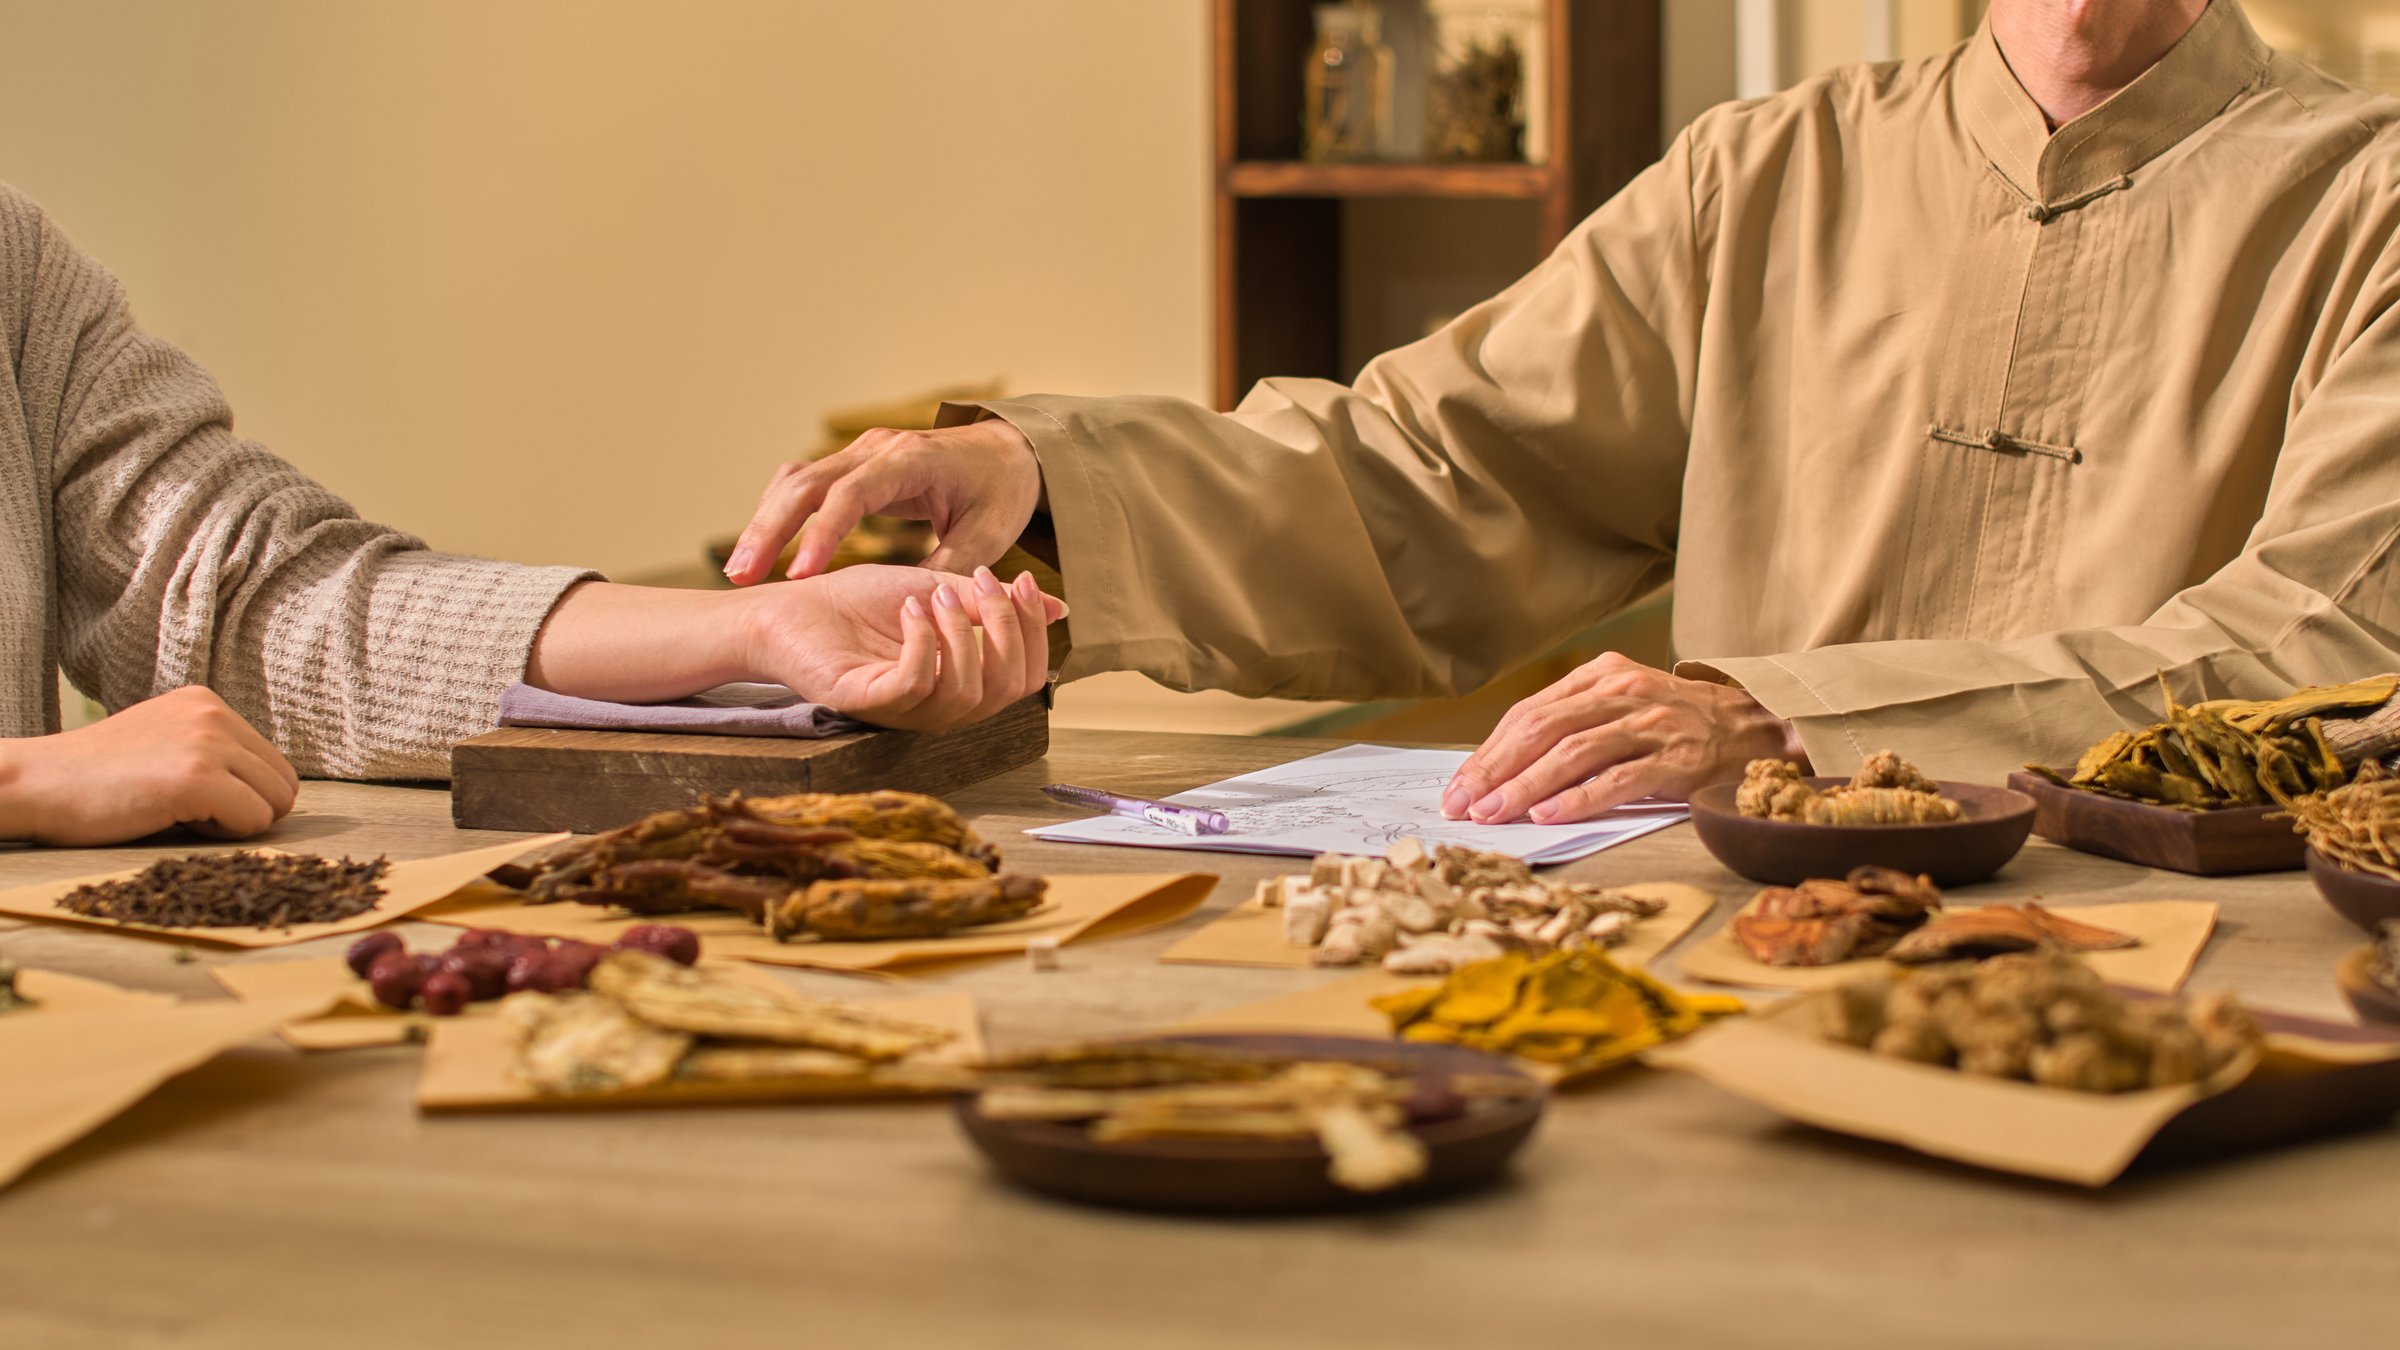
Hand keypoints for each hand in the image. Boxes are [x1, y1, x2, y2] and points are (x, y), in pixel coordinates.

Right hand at [0, 686, 300, 844]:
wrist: (33, 784)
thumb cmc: (94, 778)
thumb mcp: (162, 743)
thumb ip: (212, 753)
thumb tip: (271, 791)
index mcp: (207, 703)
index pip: (272, 763)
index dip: (240, 794)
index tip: (188, 795)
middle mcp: (214, 715)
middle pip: (283, 784)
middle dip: (246, 809)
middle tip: (186, 810)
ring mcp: (207, 743)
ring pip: (275, 804)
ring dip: (234, 822)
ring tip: (177, 812)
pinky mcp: (197, 777)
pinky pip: (254, 821)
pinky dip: (223, 834)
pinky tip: (174, 819)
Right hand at [725, 418, 1043, 583]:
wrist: (1008, 450)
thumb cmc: (1000, 492)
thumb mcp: (988, 534)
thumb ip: (951, 570)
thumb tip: (916, 609)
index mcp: (910, 461)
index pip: (852, 494)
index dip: (821, 534)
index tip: (799, 578)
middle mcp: (877, 449)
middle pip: (807, 482)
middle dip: (769, 529)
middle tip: (740, 576)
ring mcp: (860, 452)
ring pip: (795, 481)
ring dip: (764, 524)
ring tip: (738, 572)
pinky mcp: (852, 463)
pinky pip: (803, 484)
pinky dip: (777, 514)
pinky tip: (760, 551)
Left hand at [738, 563, 1064, 730]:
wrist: (792, 603)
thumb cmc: (861, 602)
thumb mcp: (939, 590)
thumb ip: (992, 603)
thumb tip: (1060, 607)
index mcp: (962, 684)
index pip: (1027, 679)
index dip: (1035, 632)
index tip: (1024, 578)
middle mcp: (939, 707)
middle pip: (1007, 690)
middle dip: (1005, 627)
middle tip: (978, 581)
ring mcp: (903, 711)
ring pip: (966, 692)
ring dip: (960, 632)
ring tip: (932, 593)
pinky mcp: (864, 702)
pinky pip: (915, 685)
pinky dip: (922, 641)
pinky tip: (909, 609)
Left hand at [1441, 654, 1805, 823]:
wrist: (1763, 726)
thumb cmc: (1682, 723)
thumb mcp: (1625, 704)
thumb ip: (1574, 724)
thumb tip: (1506, 770)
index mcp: (1603, 674)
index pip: (1530, 712)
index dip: (1489, 751)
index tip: (1460, 786)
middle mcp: (1624, 692)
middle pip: (1542, 728)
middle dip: (1496, 769)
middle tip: (1464, 804)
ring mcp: (1652, 724)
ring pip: (1573, 753)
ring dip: (1526, 786)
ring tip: (1495, 814)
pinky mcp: (1678, 760)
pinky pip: (1618, 780)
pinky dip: (1579, 798)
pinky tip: (1549, 814)